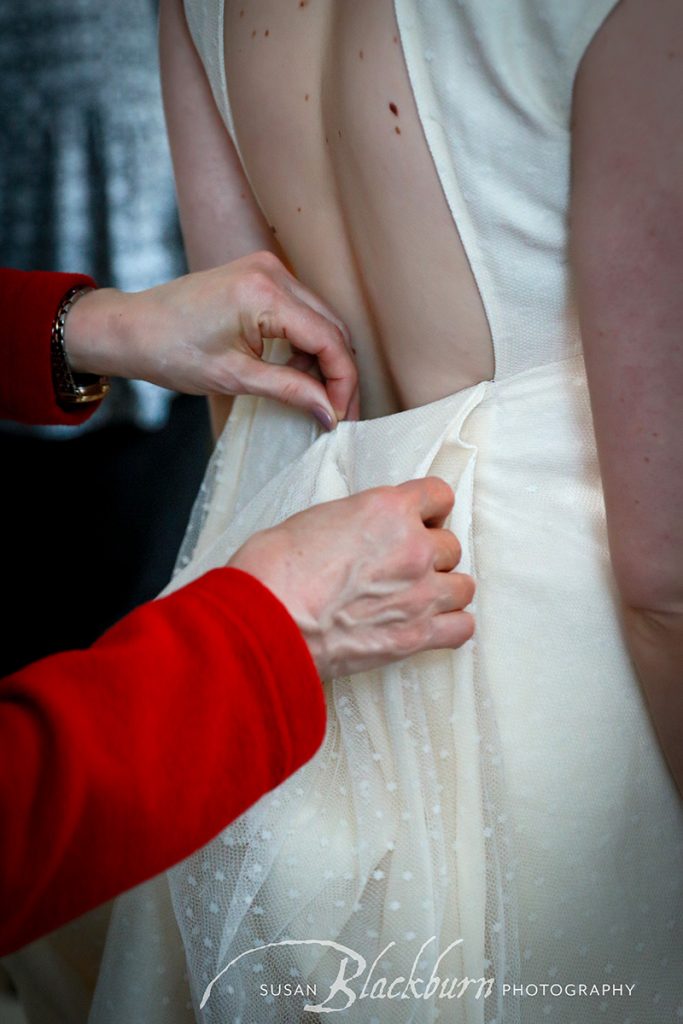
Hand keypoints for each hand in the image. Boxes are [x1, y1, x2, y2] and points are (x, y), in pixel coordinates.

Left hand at [64, 252, 357, 428]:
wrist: (132, 328)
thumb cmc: (172, 351)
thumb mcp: (235, 378)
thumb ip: (290, 390)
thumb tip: (330, 412)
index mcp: (265, 293)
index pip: (329, 339)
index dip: (342, 382)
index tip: (340, 416)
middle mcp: (273, 272)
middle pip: (332, 326)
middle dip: (339, 372)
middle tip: (337, 413)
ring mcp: (268, 269)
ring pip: (321, 318)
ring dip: (325, 358)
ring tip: (315, 396)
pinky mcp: (261, 276)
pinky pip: (302, 310)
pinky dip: (307, 342)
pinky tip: (298, 371)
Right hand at [228, 477, 474, 678]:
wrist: (269, 619)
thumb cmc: (277, 569)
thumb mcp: (317, 519)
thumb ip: (357, 523)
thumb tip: (362, 536)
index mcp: (388, 509)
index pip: (439, 495)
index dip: (429, 509)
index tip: (420, 521)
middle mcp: (413, 547)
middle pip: (450, 545)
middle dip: (429, 554)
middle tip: (402, 567)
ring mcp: (420, 593)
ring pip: (462, 586)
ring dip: (444, 589)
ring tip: (419, 597)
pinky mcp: (415, 635)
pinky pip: (461, 628)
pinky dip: (450, 627)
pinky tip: (431, 625)